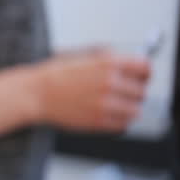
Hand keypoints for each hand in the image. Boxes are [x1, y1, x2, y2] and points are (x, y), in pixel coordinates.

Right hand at [32, 49, 151, 131]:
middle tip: (125, 92)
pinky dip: (120, 121)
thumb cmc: (53, 75)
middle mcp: (109, 83)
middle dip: (134, 91)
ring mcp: (105, 104)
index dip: (145, 73)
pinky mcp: (98, 121)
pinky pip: (123, 125)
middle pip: (142, 90)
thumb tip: (126, 62)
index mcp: (107, 63)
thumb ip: (107, 58)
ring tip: (117, 105)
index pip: (144, 68)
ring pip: (135, 110)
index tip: (142, 76)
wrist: (35, 94)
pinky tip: (109, 114)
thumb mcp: (82, 55)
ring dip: (129, 107)